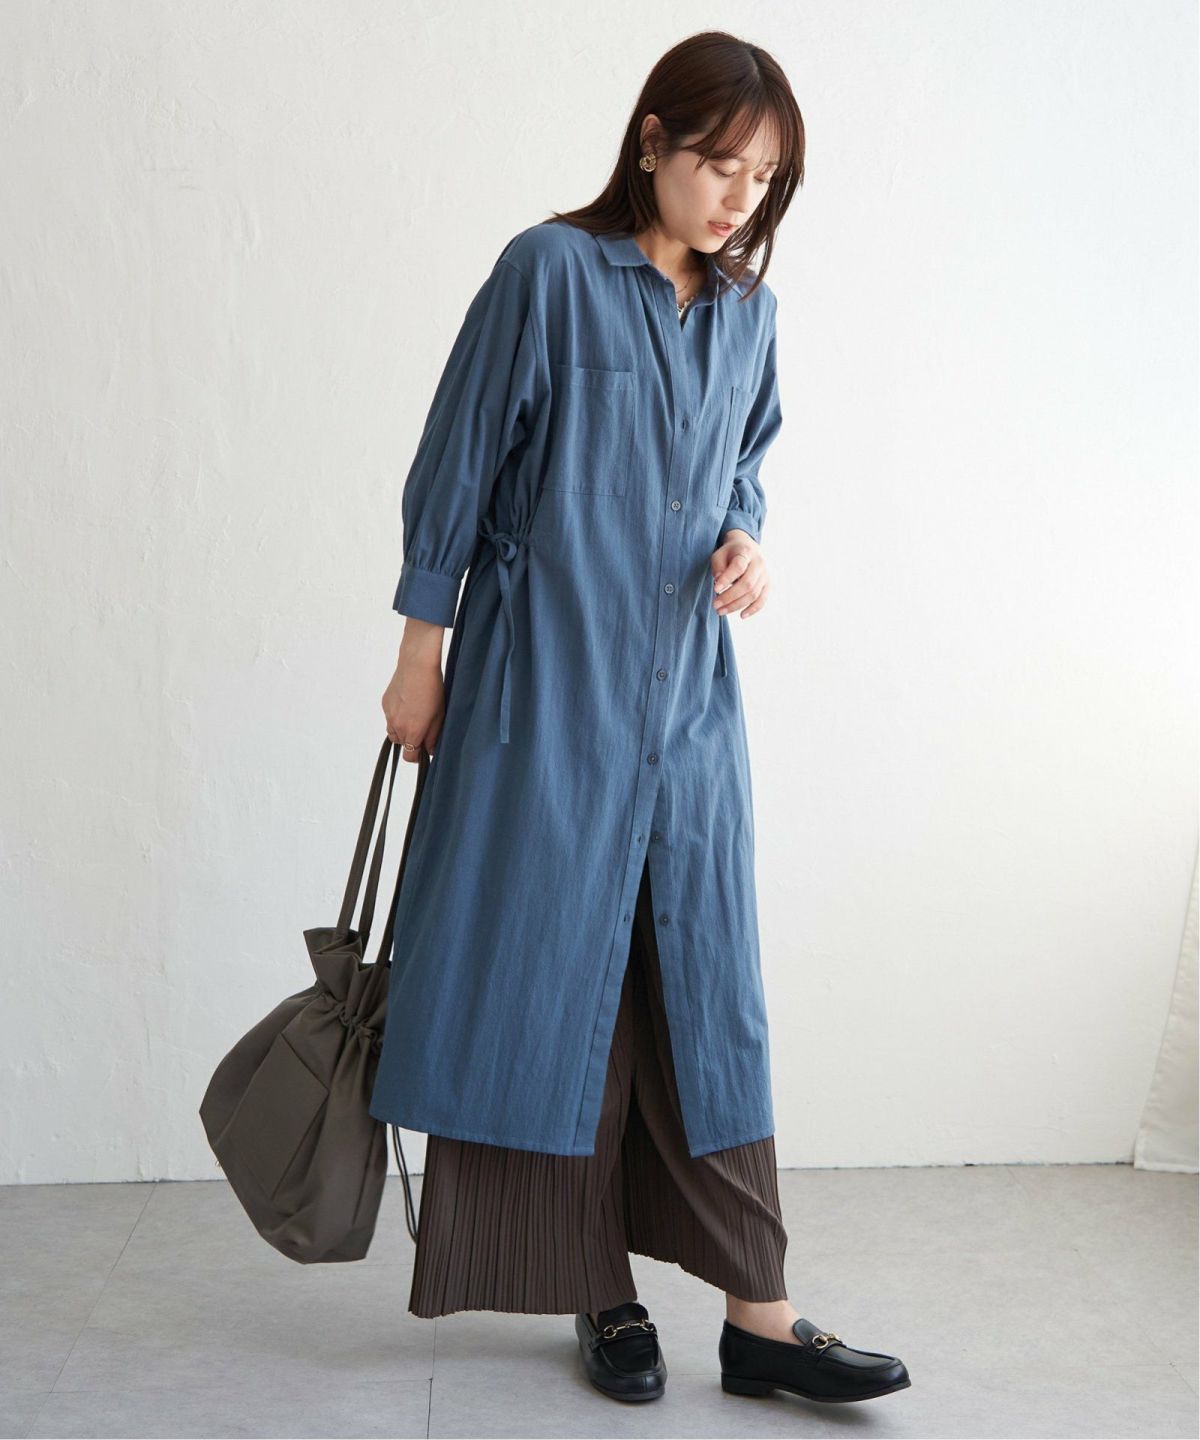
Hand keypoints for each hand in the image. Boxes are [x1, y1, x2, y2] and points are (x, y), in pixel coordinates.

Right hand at [382, 619, 445, 759]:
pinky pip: (390, 717)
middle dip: (411, 740)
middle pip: (401, 744)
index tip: (425, 750)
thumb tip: (431, 750)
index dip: (418, 756)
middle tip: (423, 727)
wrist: (417, 665)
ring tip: (414, 715)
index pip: (410, 757)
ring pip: (393, 731)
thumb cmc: (432, 688)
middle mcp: (397, 726)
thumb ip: (434, 736)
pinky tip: (408, 703)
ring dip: (402, 730)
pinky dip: (397, 716)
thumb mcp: (439, 715)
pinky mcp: (385, 703)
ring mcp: (389, 714)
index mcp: (412, 731)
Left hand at [711, 530, 769, 618]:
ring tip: (720, 611)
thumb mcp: (719, 555)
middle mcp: (759, 564)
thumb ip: (718, 567)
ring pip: (753, 594)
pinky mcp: (768, 585)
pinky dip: (753, 609)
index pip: (738, 566)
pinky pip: (762, 600)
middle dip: (729, 597)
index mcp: (746, 553)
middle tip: (715, 605)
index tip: (715, 589)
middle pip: (747, 584)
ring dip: (736, 605)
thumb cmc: (730, 554)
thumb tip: (718, 581)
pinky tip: (742, 615)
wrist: (749, 549)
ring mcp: (765, 575)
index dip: (727, 579)